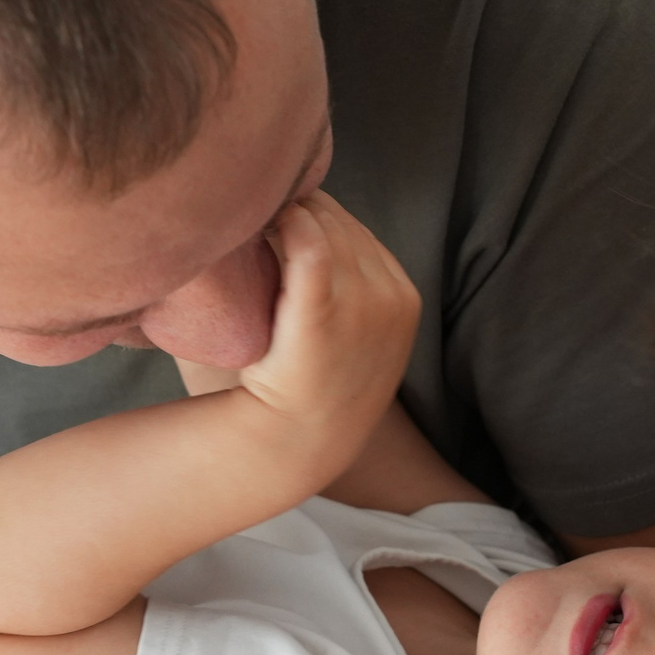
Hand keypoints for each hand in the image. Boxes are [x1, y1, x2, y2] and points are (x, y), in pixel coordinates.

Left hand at [231, 191, 419, 476]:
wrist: (292, 443)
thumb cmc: (306, 388)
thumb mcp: (353, 337)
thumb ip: (347, 287)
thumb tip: (309, 230)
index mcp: (404, 299)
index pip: (359, 234)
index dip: (317, 220)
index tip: (277, 219)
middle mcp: (392, 297)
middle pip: (342, 225)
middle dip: (302, 212)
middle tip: (256, 211)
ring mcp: (364, 303)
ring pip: (326, 227)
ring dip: (288, 215)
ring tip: (250, 220)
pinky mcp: (324, 309)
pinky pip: (310, 244)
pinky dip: (287, 224)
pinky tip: (261, 225)